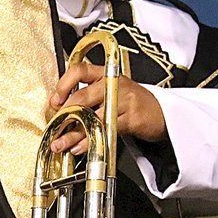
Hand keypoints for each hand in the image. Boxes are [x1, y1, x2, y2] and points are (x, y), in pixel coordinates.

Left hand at [46, 61, 167, 154]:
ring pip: (92, 117)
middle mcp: (114, 84)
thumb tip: (60, 114)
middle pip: (82, 96)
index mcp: (106, 74)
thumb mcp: (112, 93)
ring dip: (73, 133)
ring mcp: (124, 100)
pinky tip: (81, 147)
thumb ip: (89, 98)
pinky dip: (90, 141)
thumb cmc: (133, 104)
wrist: (163, 114)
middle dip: (64, 115)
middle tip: (54, 128)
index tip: (55, 101)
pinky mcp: (131, 118)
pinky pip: (105, 129)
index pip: (79, 70)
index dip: (63, 84)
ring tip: (61, 144)